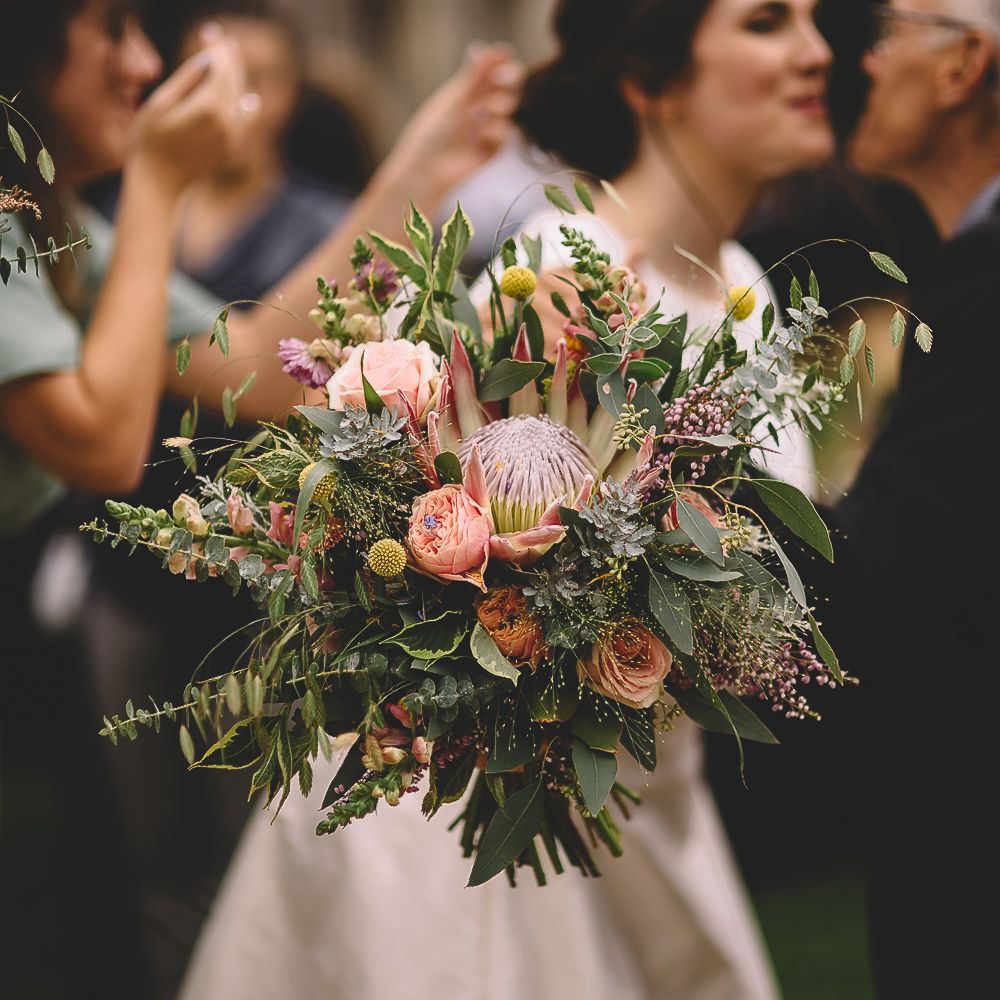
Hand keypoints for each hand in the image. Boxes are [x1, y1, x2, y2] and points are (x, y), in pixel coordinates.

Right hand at [127, 32, 258, 199]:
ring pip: (244, 101)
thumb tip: (209, 59)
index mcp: (208, 108)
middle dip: (228, 59)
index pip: (222, 68)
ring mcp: (234, 139)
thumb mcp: (160, 103)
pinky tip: (247, 100)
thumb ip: (187, 79)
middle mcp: (228, 123)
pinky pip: (247, 123)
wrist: (159, 183)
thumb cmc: (149, 141)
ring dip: (237, 81)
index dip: (218, 48)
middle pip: (236, 82)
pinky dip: (246, 107)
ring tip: (228, 65)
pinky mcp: (234, 150)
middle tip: (219, 41)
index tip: (209, 33)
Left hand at [387, 42, 521, 202]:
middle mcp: (483, 104)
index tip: (501, 56)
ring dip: (499, 105)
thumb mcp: (454, 99)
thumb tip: (488, 48)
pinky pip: (505, 132)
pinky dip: (494, 131)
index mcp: (470, 88)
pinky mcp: (495, 148)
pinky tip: (478, 136)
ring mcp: (490, 126)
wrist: (428, 169)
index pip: (496, 67)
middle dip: (509, 78)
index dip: (502, 61)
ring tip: (478, 114)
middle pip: (510, 84)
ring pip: (510, 107)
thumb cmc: (433, 132)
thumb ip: (474, 77)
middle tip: (500, 78)